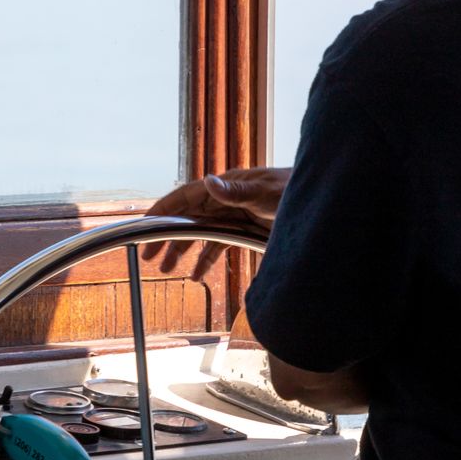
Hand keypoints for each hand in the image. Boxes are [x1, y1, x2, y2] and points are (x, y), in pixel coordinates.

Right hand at [142, 167, 290, 279]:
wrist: (317, 202)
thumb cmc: (292, 191)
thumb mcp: (264, 193)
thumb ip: (236, 192)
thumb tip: (208, 182)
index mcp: (224, 187)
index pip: (185, 197)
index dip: (163, 209)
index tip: (144, 224)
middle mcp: (223, 201)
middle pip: (187, 219)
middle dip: (166, 237)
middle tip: (148, 257)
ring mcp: (232, 216)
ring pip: (200, 235)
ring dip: (182, 251)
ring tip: (167, 271)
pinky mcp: (243, 230)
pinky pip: (218, 245)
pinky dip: (206, 260)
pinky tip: (197, 277)